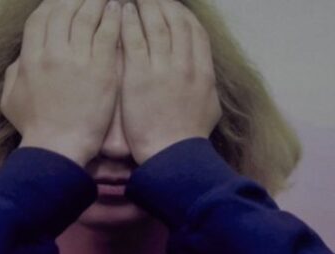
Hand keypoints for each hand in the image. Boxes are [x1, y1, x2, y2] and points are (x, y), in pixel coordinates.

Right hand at [1, 0, 121, 165]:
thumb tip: (20, 58)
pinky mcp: (101, 70)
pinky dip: (112, 19)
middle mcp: (52, 53)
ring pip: (87, 18)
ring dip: (95, 2)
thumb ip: (14, 73)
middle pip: (63, 12)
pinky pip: (107, 35)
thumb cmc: (34, 129)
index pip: (40, 19)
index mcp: (30, 58)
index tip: (60, 1)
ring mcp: (77, 60)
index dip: (50, 5)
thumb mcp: (11, 100)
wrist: (58, 148)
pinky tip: (117, 10)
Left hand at [119, 0, 220, 161]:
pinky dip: (130, 22)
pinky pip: (135, 40)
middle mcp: (186, 64)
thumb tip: (208, 79)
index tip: (174, 6)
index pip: (195, 31)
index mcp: (203, 71)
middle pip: (176, 21)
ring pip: (156, 24)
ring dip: (146, 5)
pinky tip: (123, 12)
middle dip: (163, 3)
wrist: (173, 156)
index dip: (183, 13)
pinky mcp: (140, 76)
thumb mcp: (210, 109)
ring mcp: (163, 68)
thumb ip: (208, 88)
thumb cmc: (189, 138)